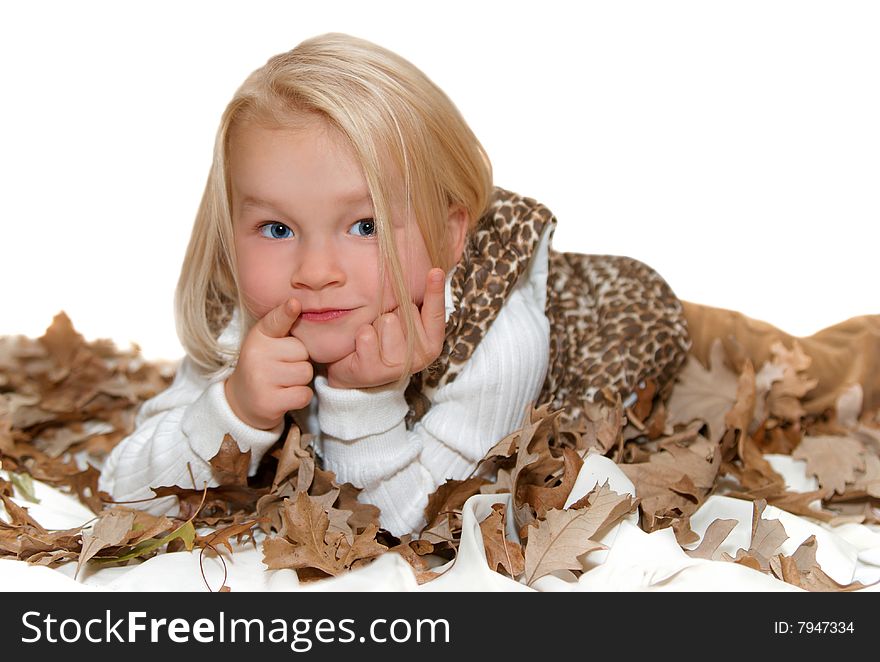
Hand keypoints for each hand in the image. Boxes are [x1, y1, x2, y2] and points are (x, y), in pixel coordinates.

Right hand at [225, 297, 313, 429]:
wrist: (242, 401)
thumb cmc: (264, 366)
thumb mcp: (268, 342)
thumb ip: (284, 326)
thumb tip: (297, 304)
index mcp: (258, 336)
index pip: (275, 321)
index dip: (286, 312)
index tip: (295, 304)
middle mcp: (256, 355)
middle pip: (303, 351)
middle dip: (300, 361)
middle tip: (282, 368)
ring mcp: (261, 379)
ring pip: (305, 372)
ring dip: (300, 380)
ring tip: (283, 381)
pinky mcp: (269, 402)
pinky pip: (304, 394)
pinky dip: (300, 396)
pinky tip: (284, 395)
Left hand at [325, 268, 445, 388]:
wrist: (356, 372)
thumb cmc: (384, 341)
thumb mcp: (404, 323)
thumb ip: (418, 303)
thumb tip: (432, 269)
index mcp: (431, 342)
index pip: (435, 312)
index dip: (435, 290)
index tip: (435, 271)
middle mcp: (419, 357)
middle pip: (405, 310)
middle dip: (391, 311)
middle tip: (385, 328)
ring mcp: (397, 365)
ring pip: (387, 321)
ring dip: (374, 323)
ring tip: (373, 337)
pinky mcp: (374, 371)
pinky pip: (366, 335)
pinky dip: (359, 335)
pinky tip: (359, 346)